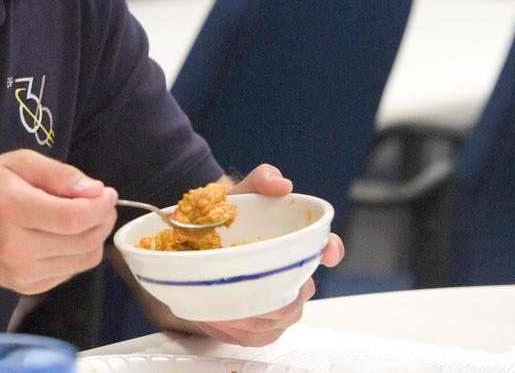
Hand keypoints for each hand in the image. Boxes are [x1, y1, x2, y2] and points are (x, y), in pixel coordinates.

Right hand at [0, 149, 117, 294]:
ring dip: (95, 236)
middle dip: (103, 219)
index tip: (106, 193)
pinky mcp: (25, 286)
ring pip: (83, 259)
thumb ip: (58, 174)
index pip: (74, 217)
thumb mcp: (17, 163)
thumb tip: (94, 190)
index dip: (101, 206)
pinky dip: (79, 252)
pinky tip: (66, 235)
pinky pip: (71, 271)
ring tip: (85, 216)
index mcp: (13, 210)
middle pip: (84, 240)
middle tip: (101, 201)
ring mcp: (21, 272)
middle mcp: (16, 247)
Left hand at [186, 164, 344, 346]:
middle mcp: (290, 278)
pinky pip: (258, 337)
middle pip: (300, 292)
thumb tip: (281, 184)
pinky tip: (222, 313)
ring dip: (254, 308)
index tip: (326, 251)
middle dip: (275, 287)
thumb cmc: (217, 221)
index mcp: (292, 244)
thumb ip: (259, 179)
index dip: (329, 249)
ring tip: (224, 292)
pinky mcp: (258, 333)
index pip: (326, 248)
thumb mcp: (234, 195)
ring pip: (279, 317)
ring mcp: (276, 309)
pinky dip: (239, 327)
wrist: (185, 251)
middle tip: (240, 276)